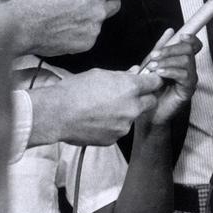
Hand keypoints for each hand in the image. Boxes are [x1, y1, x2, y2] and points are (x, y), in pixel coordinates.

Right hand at [10, 0, 132, 55]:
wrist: (25, 26)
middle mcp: (98, 11)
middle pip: (115, 4)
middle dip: (106, 0)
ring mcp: (93, 29)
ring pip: (100, 20)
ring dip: (91, 16)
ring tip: (69, 14)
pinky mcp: (86, 43)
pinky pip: (91, 34)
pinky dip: (83, 30)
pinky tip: (66, 26)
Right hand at [30, 68, 162, 145]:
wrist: (57, 114)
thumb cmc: (76, 90)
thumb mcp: (100, 74)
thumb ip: (122, 76)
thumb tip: (134, 73)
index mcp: (130, 88)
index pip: (155, 83)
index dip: (153, 81)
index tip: (149, 81)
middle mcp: (132, 107)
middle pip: (150, 102)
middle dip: (144, 98)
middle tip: (129, 95)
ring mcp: (124, 126)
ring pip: (133, 117)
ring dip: (125, 112)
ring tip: (104, 108)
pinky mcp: (114, 139)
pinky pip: (120, 129)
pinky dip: (113, 125)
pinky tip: (97, 119)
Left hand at [143, 33, 200, 125]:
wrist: (148, 113)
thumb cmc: (150, 89)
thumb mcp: (152, 64)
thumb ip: (160, 49)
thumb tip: (170, 31)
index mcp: (182, 61)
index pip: (193, 45)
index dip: (190, 38)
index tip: (180, 36)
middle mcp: (189, 69)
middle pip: (188, 49)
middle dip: (170, 50)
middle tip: (154, 56)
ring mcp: (190, 79)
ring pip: (186, 61)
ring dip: (168, 61)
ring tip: (153, 67)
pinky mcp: (188, 90)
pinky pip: (184, 76)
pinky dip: (170, 71)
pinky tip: (159, 74)